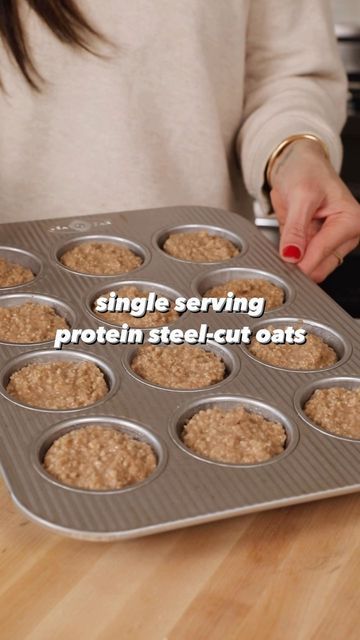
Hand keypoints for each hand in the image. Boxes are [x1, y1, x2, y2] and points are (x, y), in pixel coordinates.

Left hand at [269, 139, 359, 281]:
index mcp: (350, 221)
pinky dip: (289, 256)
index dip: (301, 261)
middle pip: (319, 268)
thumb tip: (292, 254)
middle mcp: (344, 235)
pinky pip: (299, 261)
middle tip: (281, 249)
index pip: (324, 253)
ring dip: (292, 260)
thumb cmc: (306, 169)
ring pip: (309, 268)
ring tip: (285, 238)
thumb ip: (296, 228)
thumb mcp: (301, 195)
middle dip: (298, 264)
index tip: (283, 261)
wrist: (295, 162)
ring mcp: (328, 242)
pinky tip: (285, 241)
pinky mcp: (313, 245)